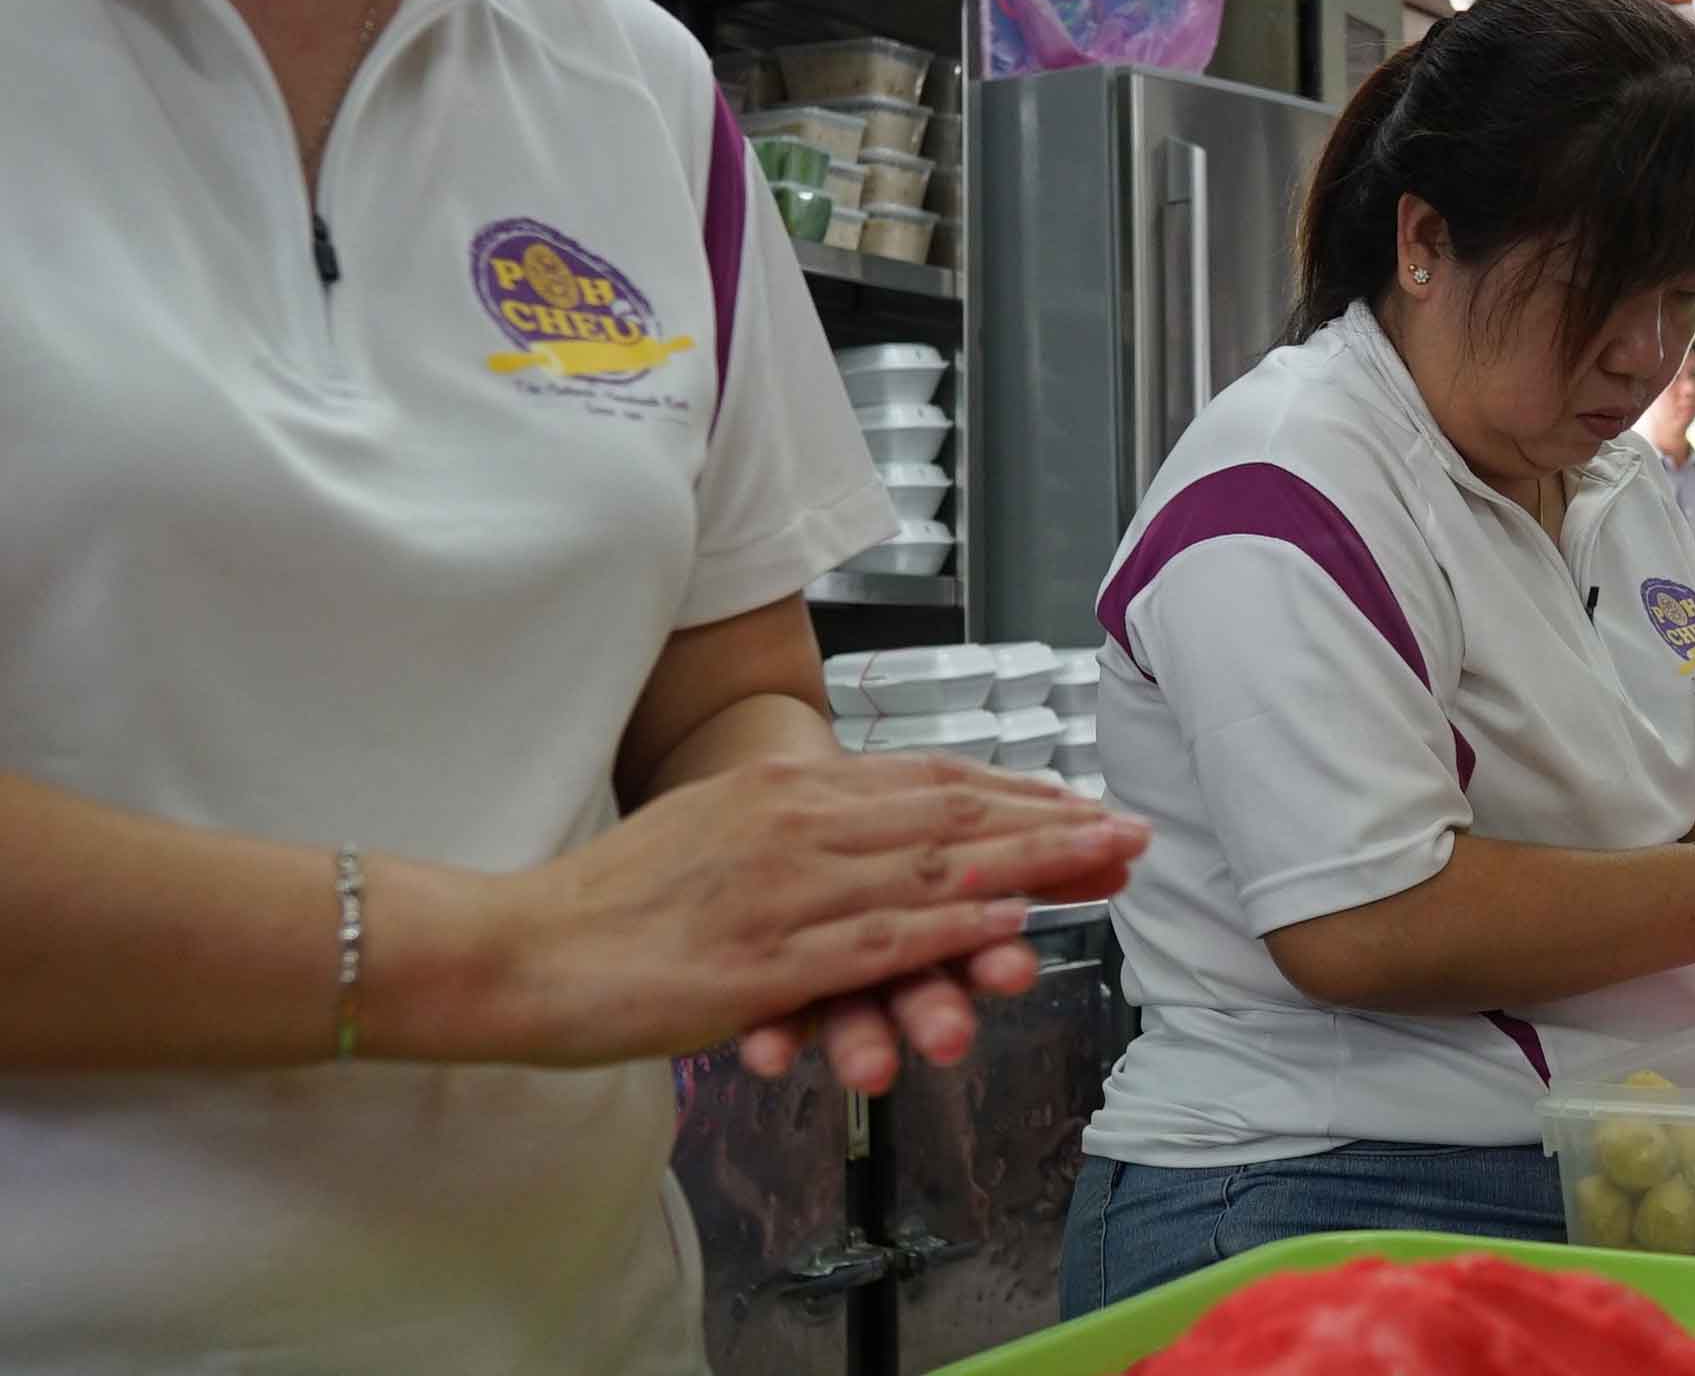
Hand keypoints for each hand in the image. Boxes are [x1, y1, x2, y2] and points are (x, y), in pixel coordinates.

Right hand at [482, 754, 1146, 1089]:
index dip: (1016, 792)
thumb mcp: (716, 833)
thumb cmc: (612, 901)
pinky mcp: (764, 962)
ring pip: (932, 871)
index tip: (1084, 804)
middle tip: (1131, 832)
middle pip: (950, 815)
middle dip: (1050, 823)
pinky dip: (952, 929)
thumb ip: (798, 829)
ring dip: (1030, 867)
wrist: (514, 947)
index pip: (927, 780)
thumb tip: (875, 832)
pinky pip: (876, 941)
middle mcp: (795, 824)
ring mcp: (783, 891)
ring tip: (1104, 867)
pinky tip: (1011, 924)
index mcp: (785, 789)